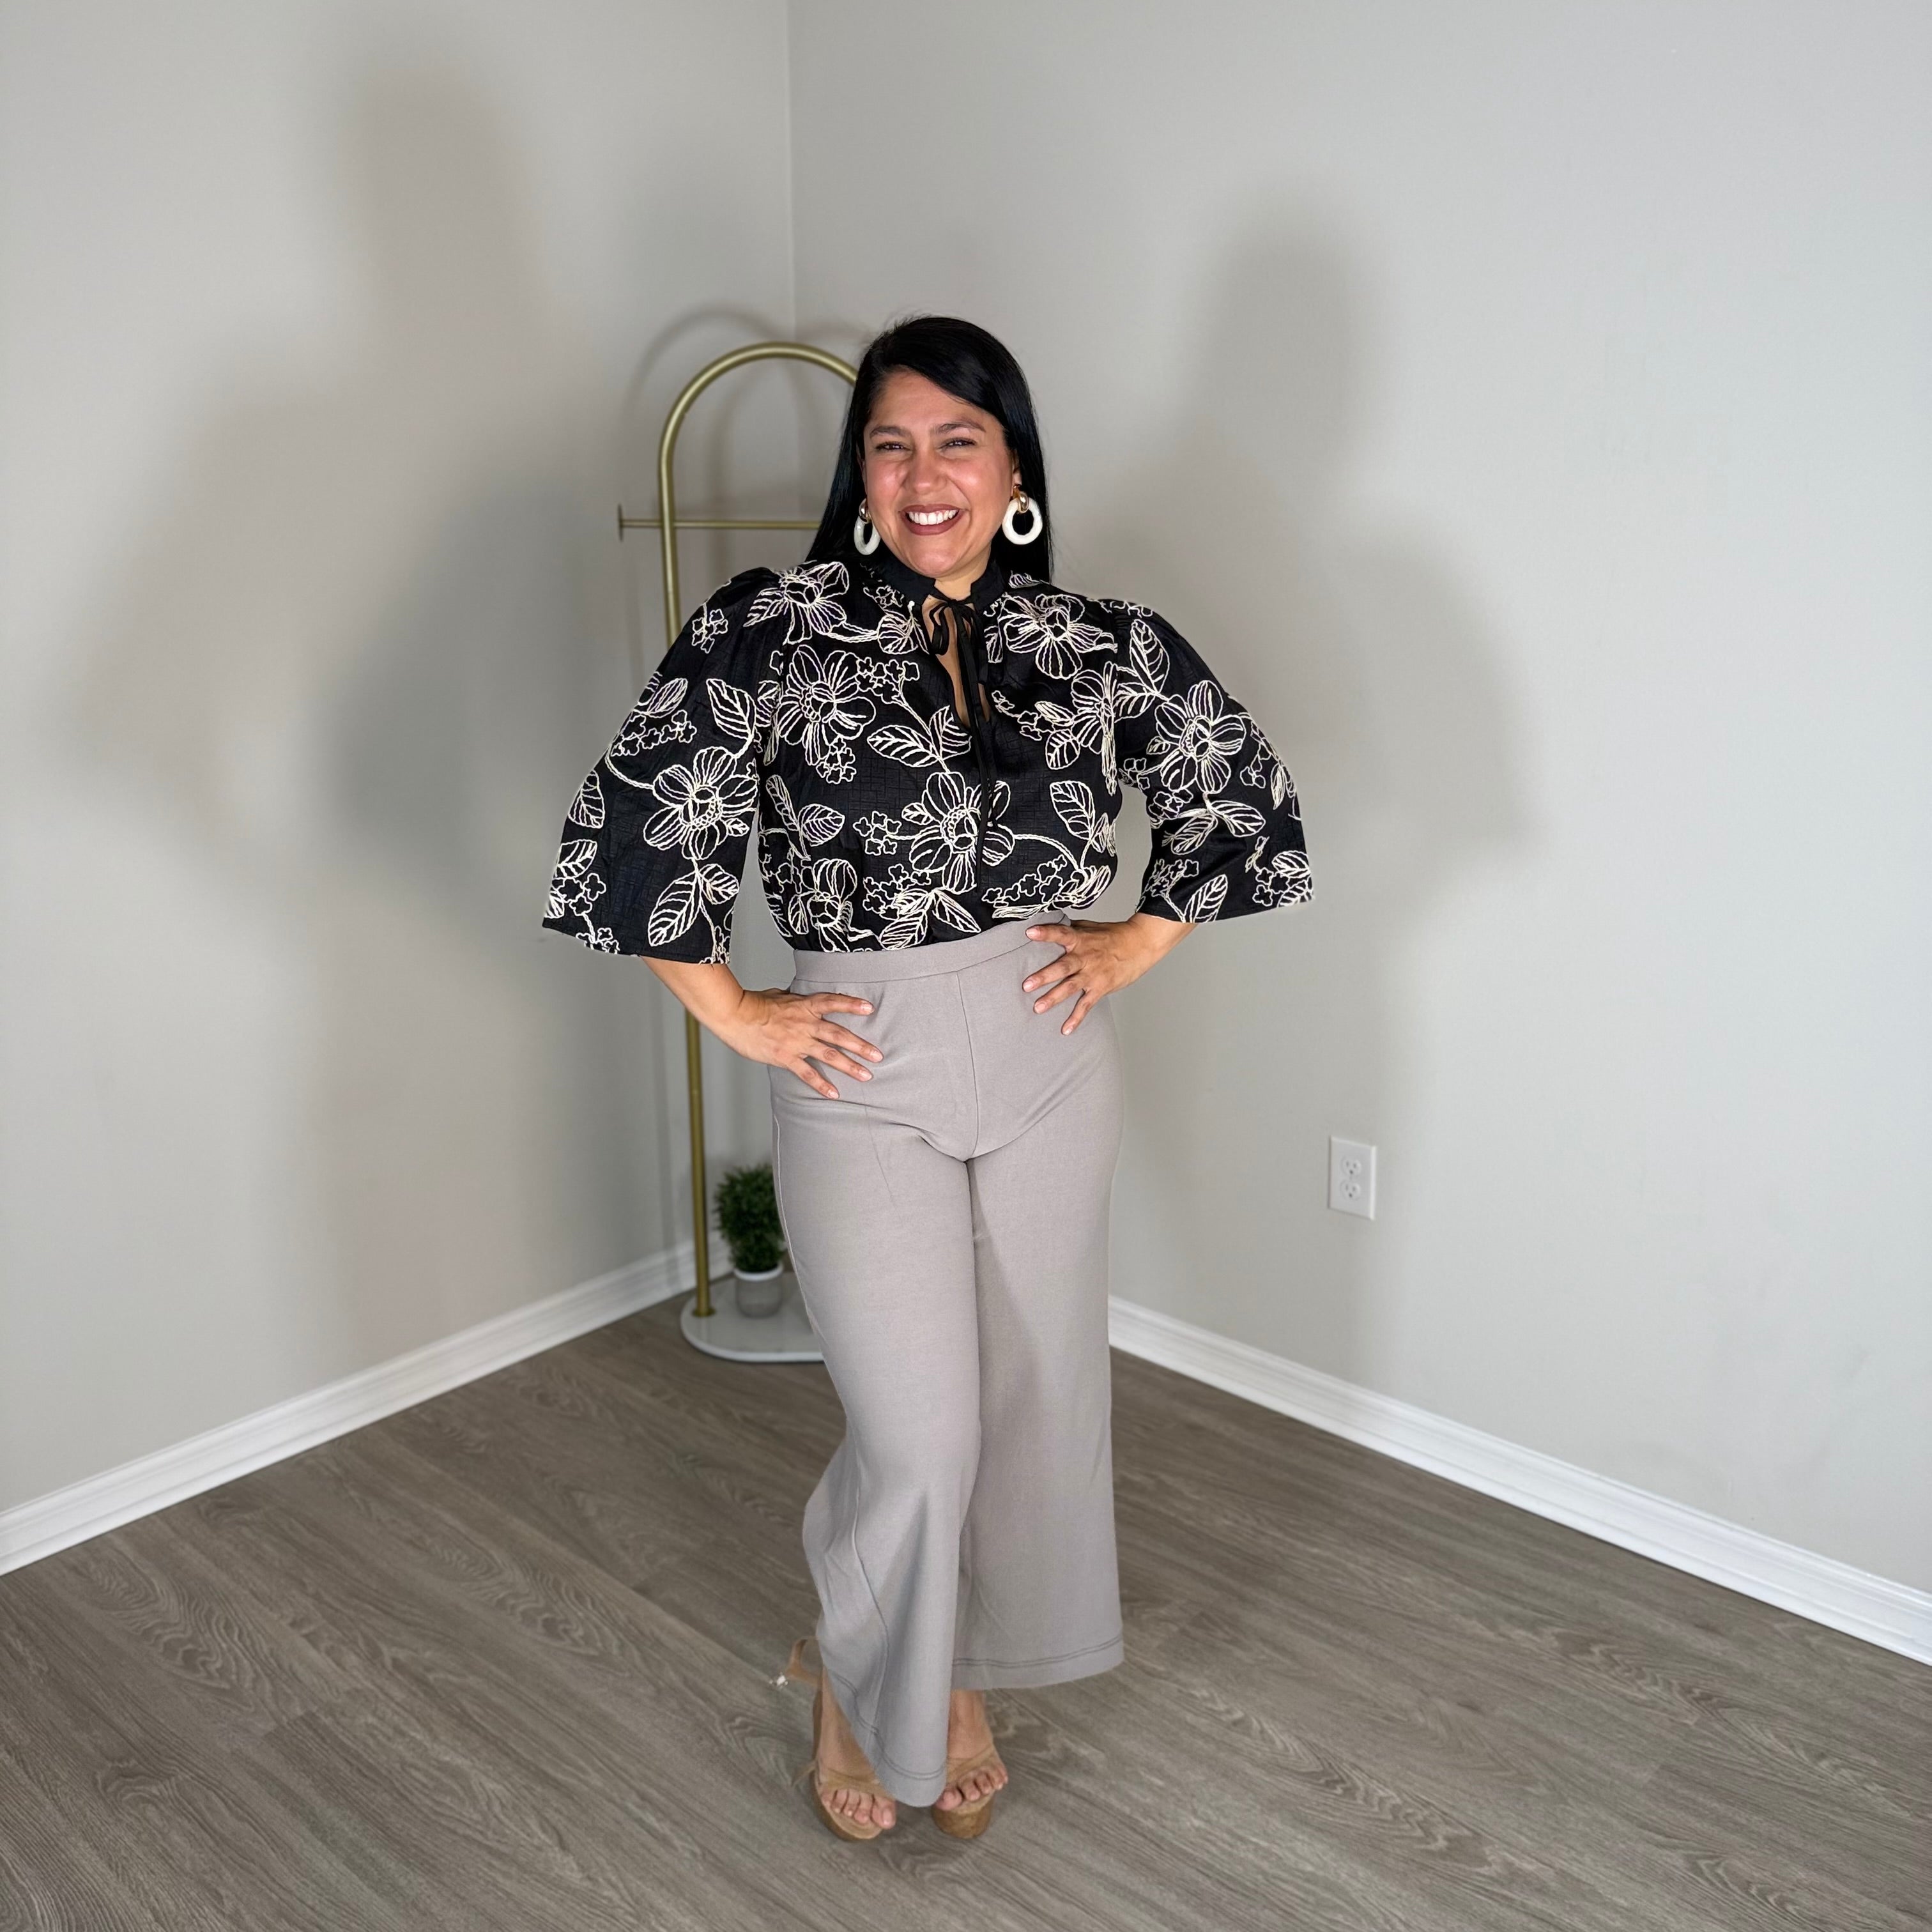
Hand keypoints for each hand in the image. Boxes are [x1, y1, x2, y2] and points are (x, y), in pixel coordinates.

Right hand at [720, 986, 884, 1098]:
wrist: (735, 1015)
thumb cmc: (752, 1003)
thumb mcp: (778, 995)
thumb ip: (793, 999)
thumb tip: (796, 997)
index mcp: (804, 1006)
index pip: (832, 1002)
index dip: (851, 1004)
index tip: (869, 1009)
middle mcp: (805, 1024)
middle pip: (839, 1034)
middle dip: (861, 1045)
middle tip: (878, 1055)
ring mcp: (796, 1042)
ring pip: (829, 1055)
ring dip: (849, 1066)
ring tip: (866, 1075)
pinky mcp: (785, 1057)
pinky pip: (807, 1073)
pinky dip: (821, 1084)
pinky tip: (834, 1093)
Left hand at [1022, 913, 1195, 1033]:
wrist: (1140, 945)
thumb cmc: (1113, 935)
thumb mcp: (1090, 927)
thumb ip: (1070, 930)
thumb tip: (1050, 926)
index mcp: (1080, 939)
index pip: (1061, 933)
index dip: (1046, 933)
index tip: (1030, 932)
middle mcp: (1085, 957)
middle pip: (1063, 967)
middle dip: (1044, 976)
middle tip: (1027, 985)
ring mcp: (1093, 974)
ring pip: (1071, 987)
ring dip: (1053, 998)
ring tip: (1038, 1008)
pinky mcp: (1100, 988)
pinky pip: (1086, 1005)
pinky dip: (1076, 1018)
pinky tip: (1065, 1029)